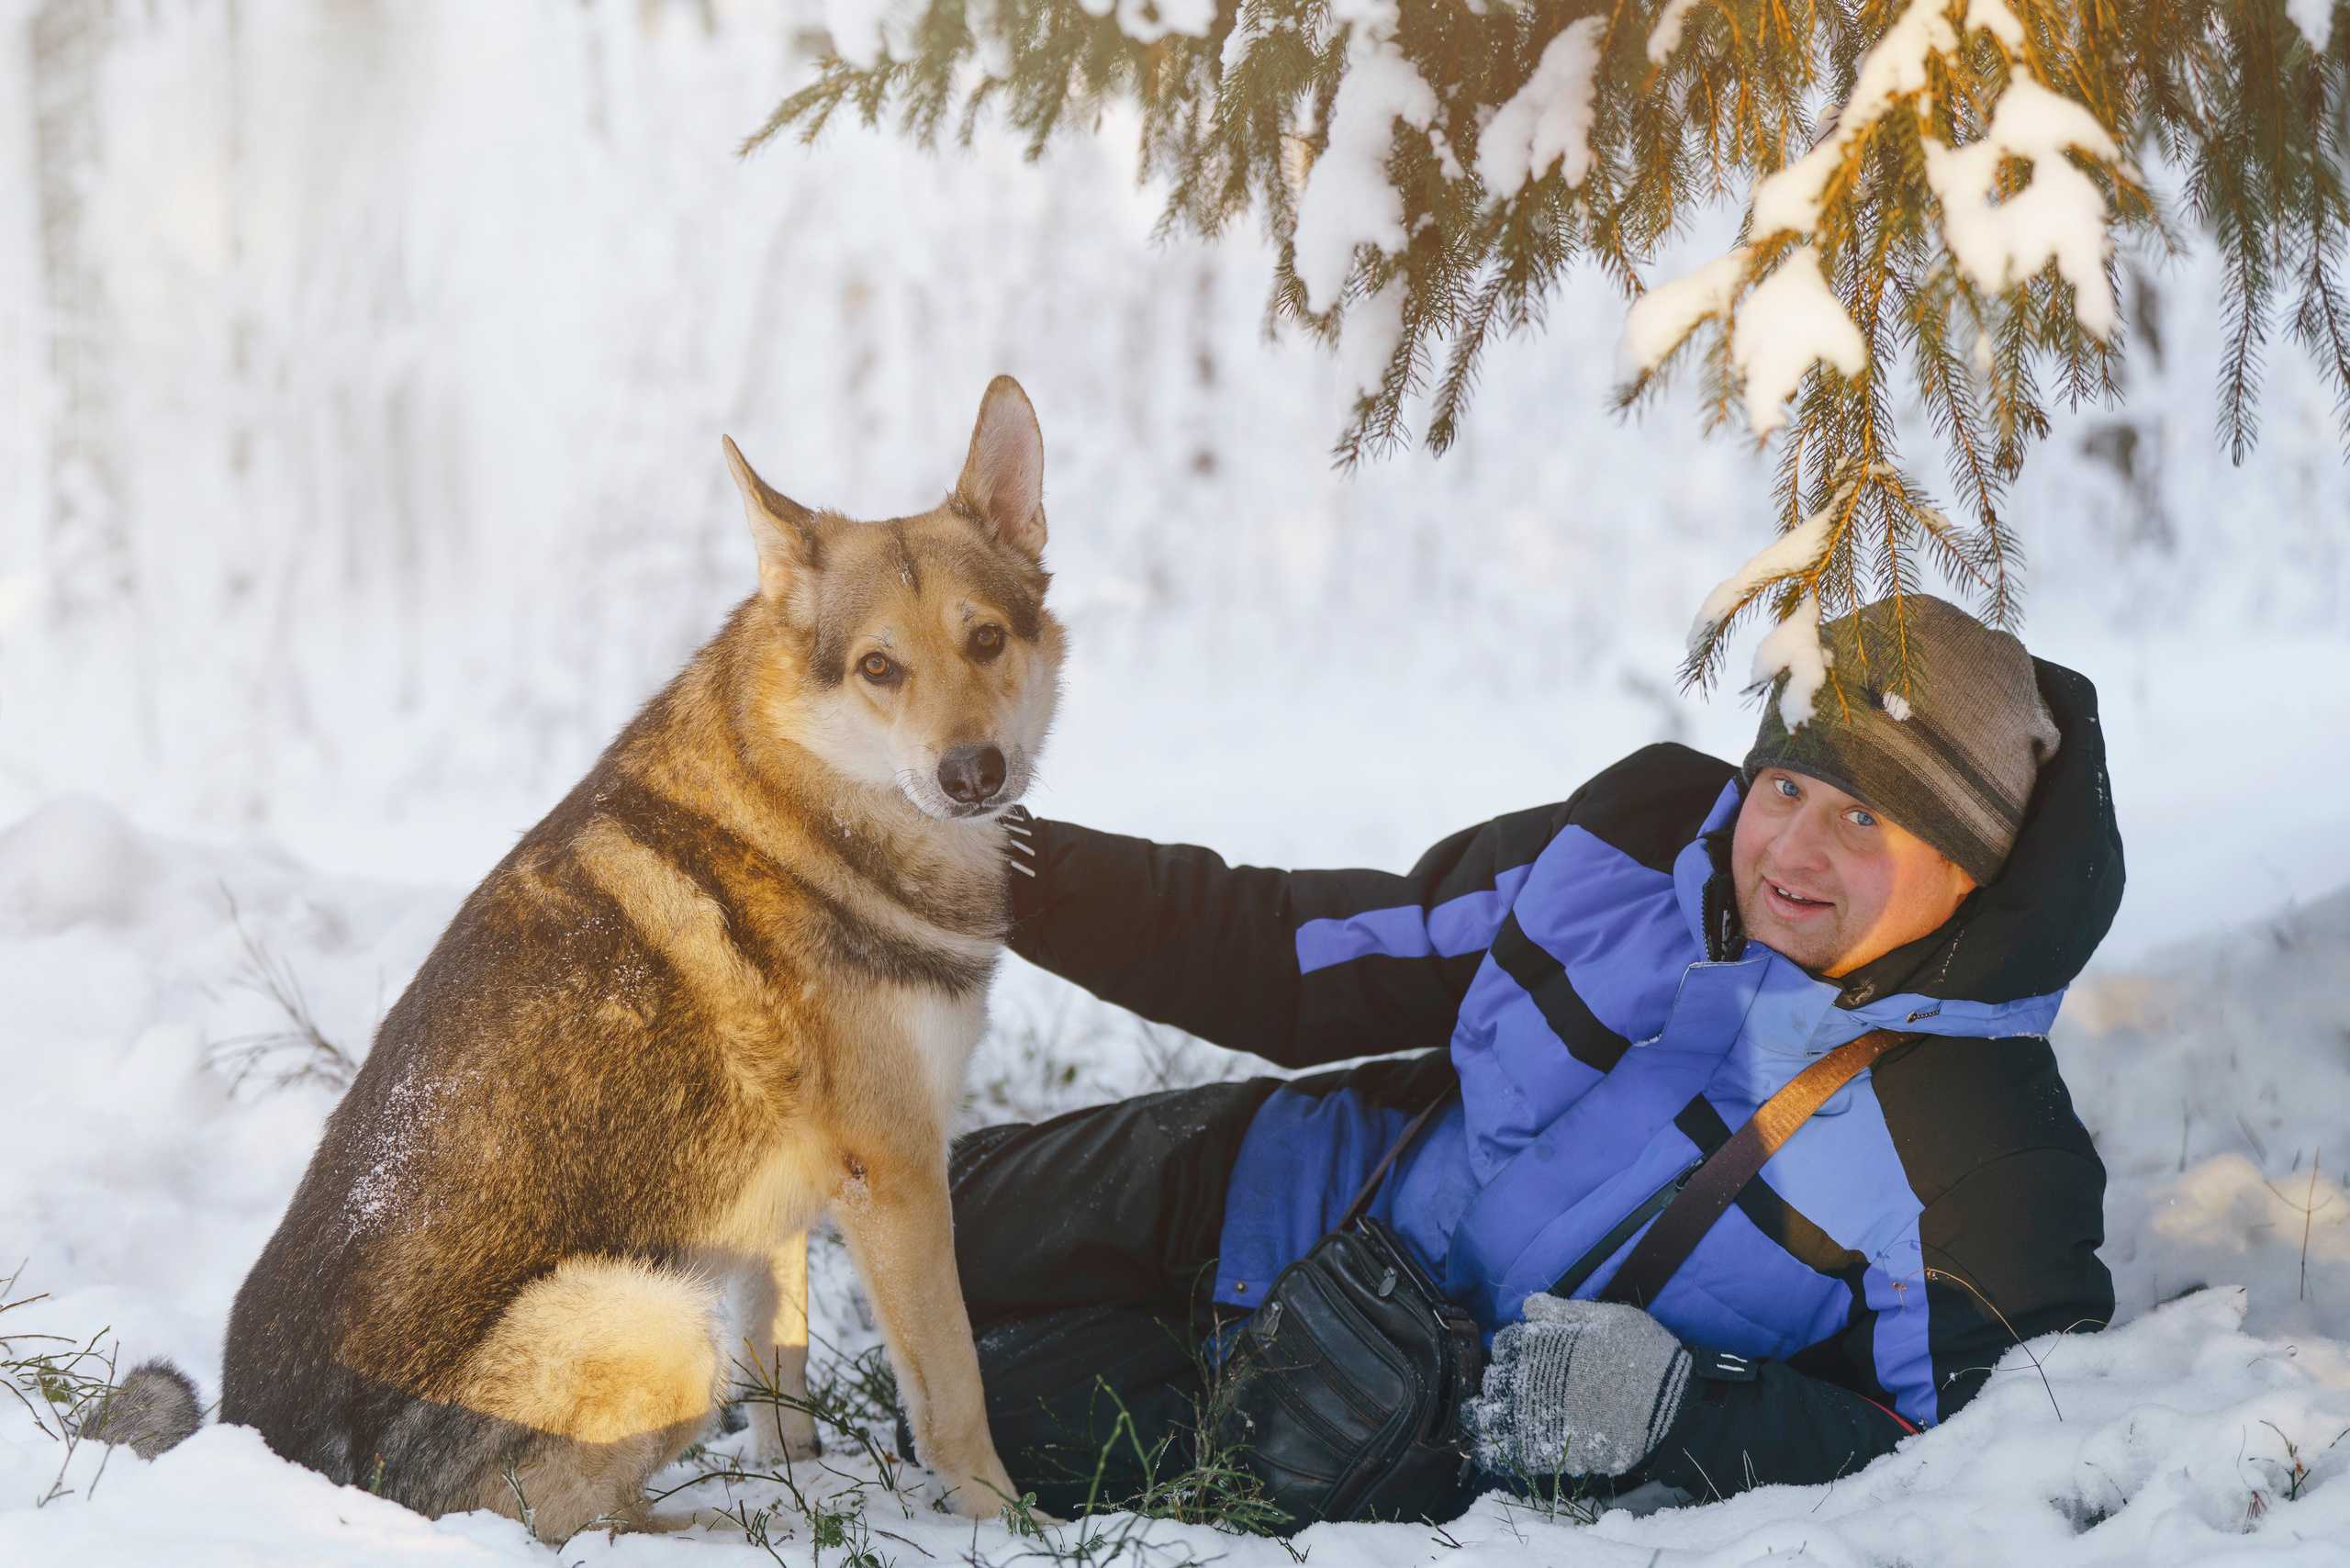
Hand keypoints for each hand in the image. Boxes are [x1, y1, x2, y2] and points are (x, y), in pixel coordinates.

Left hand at [1464, 1294, 1691, 1478]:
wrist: (1671, 1409)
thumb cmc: (1644, 1355)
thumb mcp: (1608, 1317)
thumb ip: (1563, 1312)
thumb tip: (1528, 1305)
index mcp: (1539, 1343)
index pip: (1505, 1343)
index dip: (1512, 1349)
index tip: (1523, 1356)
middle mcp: (1529, 1378)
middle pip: (1494, 1378)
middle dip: (1499, 1380)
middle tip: (1512, 1386)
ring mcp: (1534, 1416)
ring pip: (1487, 1416)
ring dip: (1484, 1414)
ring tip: (1489, 1416)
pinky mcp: (1546, 1451)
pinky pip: (1502, 1454)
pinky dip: (1491, 1452)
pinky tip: (1490, 1449)